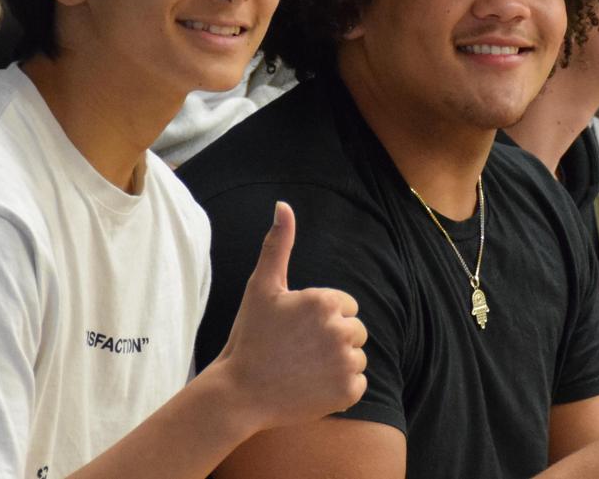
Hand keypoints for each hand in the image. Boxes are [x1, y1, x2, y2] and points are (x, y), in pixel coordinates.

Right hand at [212, 202, 367, 430]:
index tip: (296, 331)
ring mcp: (347, 363)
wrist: (240, 394)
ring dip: (336, 363)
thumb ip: (278, 245)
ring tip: (303, 369)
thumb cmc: (250, 337)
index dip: (320, 318)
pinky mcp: (349, 391)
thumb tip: (283, 205)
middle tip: (298, 351)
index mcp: (325, 302)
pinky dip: (340, 387)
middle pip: (355, 330)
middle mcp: (341, 330)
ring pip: (356, 356)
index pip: (345, 306)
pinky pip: (358, 383)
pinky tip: (312, 386)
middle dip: (332, 339)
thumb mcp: (261, 287)